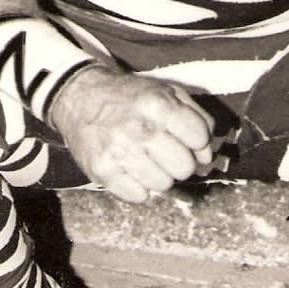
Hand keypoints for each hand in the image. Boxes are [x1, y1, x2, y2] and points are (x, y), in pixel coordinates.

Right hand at [50, 65, 214, 203]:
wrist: (81, 97)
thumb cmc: (131, 97)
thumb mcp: (167, 91)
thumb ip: (197, 118)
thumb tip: (207, 155)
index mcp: (158, 104)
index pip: (199, 138)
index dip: (197, 141)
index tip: (185, 139)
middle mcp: (139, 129)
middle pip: (184, 168)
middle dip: (179, 161)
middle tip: (164, 151)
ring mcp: (118, 151)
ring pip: (163, 185)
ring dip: (159, 175)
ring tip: (145, 158)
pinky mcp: (102, 171)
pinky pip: (139, 196)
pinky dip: (138, 186)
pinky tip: (130, 168)